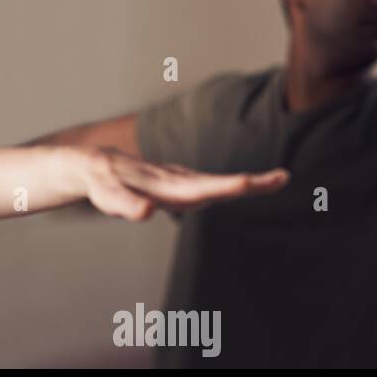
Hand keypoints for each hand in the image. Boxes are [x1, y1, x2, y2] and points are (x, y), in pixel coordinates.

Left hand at [83, 146, 287, 220]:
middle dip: (249, 184)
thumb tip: (147, 212)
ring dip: (245, 183)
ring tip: (277, 180)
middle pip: (217, 183)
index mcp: (166, 185)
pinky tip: (244, 185)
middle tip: (283, 178)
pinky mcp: (174, 182)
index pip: (202, 187)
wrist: (93, 164)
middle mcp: (177, 180)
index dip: (227, 186)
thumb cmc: (101, 183)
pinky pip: (205, 183)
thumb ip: (128, 205)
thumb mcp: (108, 196)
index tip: (249, 182)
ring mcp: (177, 180)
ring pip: (214, 182)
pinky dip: (228, 185)